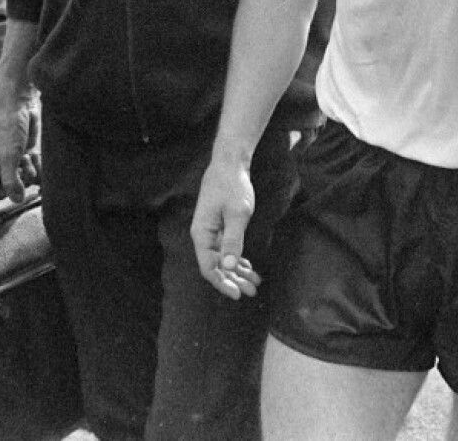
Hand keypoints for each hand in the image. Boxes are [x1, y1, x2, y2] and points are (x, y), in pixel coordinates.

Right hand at [0, 101, 39, 202]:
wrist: (21, 105)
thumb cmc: (8, 127)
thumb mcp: (8, 155)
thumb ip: (10, 180)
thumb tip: (16, 200)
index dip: (10, 189)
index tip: (17, 177)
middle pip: (14, 186)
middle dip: (22, 177)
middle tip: (23, 163)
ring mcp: (13, 160)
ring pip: (25, 178)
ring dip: (30, 170)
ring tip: (27, 156)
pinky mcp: (25, 154)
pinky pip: (33, 168)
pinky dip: (36, 164)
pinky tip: (34, 155)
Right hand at [190, 152, 260, 298]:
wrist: (230, 163)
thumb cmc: (233, 186)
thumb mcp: (237, 213)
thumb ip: (233, 240)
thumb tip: (228, 266)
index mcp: (202, 234)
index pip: (208, 267)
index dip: (222, 283)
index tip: (237, 294)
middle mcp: (204, 235)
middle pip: (216, 266)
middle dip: (233, 280)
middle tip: (252, 292)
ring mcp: (212, 231)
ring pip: (223, 259)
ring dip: (238, 272)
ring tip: (254, 284)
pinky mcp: (220, 226)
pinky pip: (227, 249)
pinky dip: (239, 259)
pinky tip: (250, 268)